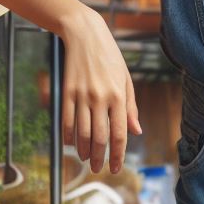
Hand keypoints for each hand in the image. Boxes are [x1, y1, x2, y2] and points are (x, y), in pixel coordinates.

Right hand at [61, 8, 141, 175]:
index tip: (116, 168)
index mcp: (118, 95)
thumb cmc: (109, 57)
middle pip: (99, 137)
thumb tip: (136, 131)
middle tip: (97, 169)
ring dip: (82, 150)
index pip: (119, 133)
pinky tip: (71, 143)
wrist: (85, 34)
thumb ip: (131, 107)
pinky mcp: (66, 91)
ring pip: (81, 132)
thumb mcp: (126, 79)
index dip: (117, 154)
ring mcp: (81, 95)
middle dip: (98, 157)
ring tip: (85, 159)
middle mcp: (100, 97)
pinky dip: (68, 136)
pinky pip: (66, 120)